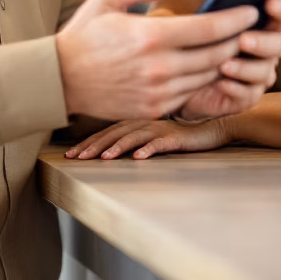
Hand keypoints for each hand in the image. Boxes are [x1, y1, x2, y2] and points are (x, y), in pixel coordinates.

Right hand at [55, 0, 258, 120]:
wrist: (60, 79)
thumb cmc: (84, 34)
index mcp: (150, 36)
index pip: (208, 29)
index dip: (235, 19)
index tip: (250, 11)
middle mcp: (159, 67)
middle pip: (217, 54)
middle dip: (239, 39)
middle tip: (251, 28)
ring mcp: (158, 91)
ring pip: (208, 76)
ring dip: (226, 61)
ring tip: (236, 46)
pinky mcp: (154, 108)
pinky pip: (191, 93)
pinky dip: (205, 79)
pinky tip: (210, 66)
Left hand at [66, 117, 233, 160]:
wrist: (210, 130)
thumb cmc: (178, 135)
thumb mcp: (151, 135)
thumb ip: (132, 136)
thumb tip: (106, 149)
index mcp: (136, 121)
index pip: (106, 131)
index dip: (87, 141)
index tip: (70, 154)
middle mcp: (144, 122)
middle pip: (114, 132)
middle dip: (94, 145)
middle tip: (76, 158)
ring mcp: (160, 129)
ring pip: (134, 136)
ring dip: (117, 147)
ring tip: (103, 158)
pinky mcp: (176, 138)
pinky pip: (160, 143)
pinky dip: (148, 149)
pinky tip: (138, 158)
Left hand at [175, 0, 280, 120]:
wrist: (182, 78)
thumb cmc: (195, 41)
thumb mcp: (202, 19)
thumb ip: (212, 6)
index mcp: (261, 24)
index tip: (271, 1)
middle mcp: (266, 48)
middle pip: (280, 44)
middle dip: (264, 41)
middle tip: (243, 40)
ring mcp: (258, 74)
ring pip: (266, 72)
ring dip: (246, 68)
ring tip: (224, 65)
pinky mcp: (246, 96)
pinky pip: (250, 95)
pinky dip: (236, 88)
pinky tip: (221, 83)